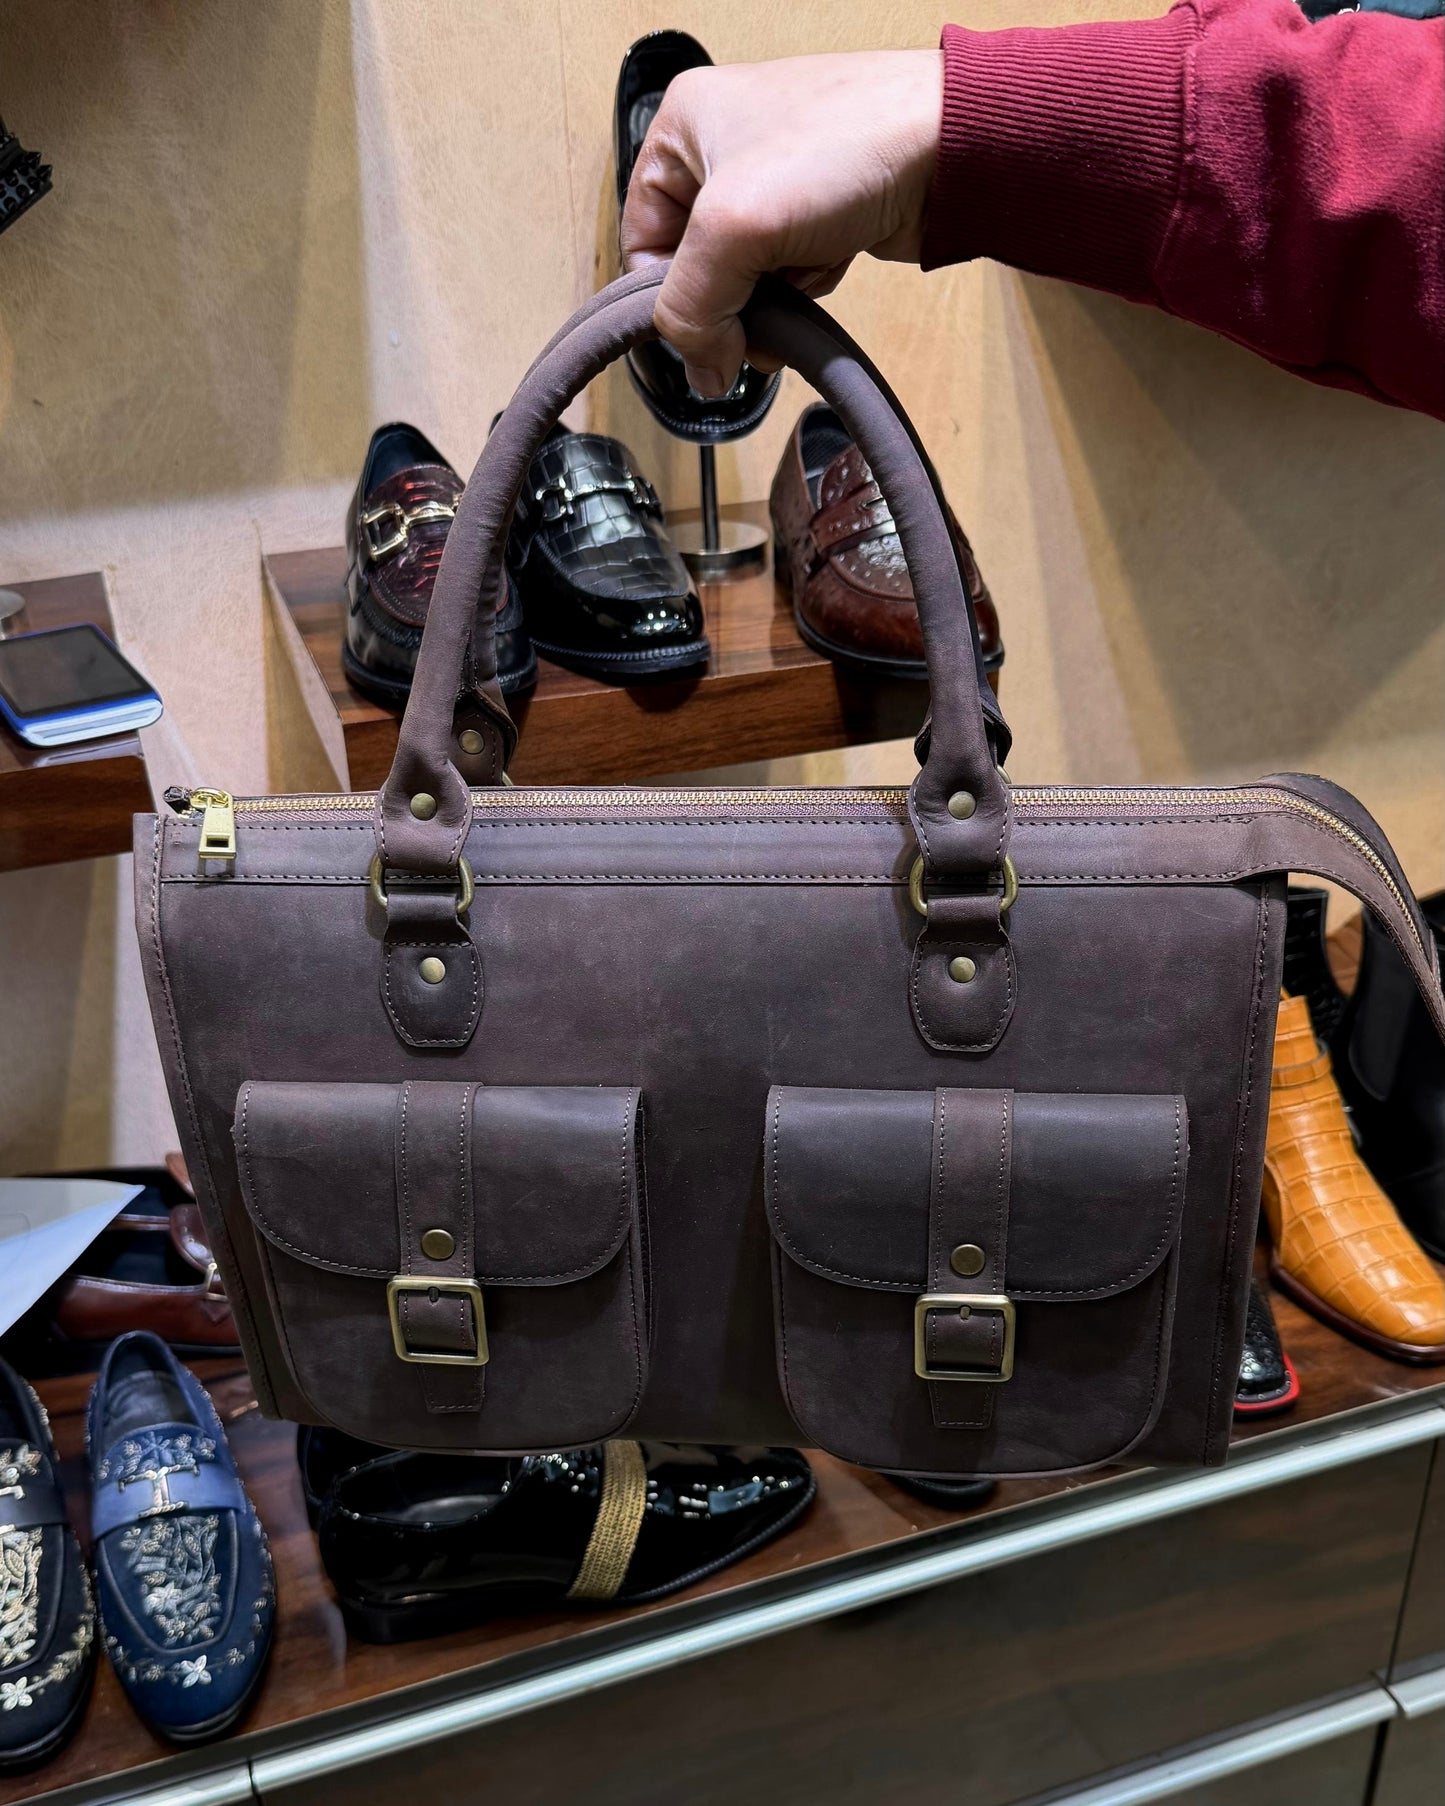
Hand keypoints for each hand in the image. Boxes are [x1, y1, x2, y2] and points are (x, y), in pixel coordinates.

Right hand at [621, 50, 943, 396]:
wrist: (951, 144)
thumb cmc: (845, 146)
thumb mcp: (734, 228)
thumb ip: (692, 307)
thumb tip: (702, 373)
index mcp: (683, 127)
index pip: (641, 239)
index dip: (665, 298)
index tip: (699, 340)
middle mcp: (723, 147)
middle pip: (693, 265)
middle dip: (726, 302)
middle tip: (752, 326)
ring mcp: (774, 180)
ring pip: (744, 276)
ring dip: (770, 298)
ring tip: (801, 282)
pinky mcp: (819, 211)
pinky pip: (789, 273)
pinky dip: (805, 285)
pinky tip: (829, 264)